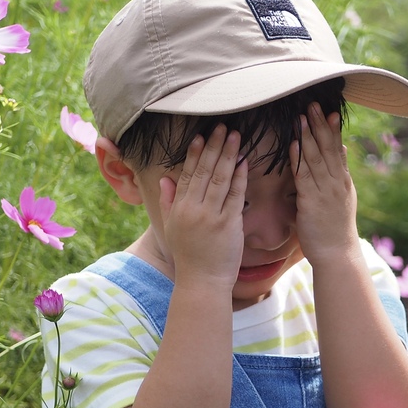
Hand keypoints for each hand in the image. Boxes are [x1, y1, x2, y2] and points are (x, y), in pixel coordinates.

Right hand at [159, 125, 247, 289]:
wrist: (202, 282)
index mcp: (179, 208)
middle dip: (214, 146)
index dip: (195, 153)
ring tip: (235, 136)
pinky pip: (235, 195)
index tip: (201, 135)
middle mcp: (193, 209)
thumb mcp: (171, 228)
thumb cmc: (189, 256)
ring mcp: (211, 216)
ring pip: (219, 178)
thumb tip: (164, 179)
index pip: (187, 174)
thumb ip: (168, 201)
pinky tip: (243, 161)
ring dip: (228, 155)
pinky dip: (239, 177)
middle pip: (204, 171)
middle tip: (222, 126)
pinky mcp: (228, 224)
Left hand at [290, 103, 358, 266]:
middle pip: (327, 148)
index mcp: (342, 181)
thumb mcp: (342, 198)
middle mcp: (336, 182)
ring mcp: (325, 191)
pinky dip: (299, 157)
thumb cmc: (335, 228)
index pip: (337, 149)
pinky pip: (304, 175)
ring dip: (308, 134)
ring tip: (302, 116)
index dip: (332, 129)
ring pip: (316, 157)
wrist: (338, 253)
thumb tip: (340, 150)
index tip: (329, 110)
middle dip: (320, 124)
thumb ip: (338, 174)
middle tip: (313, 104)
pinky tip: (295, 143)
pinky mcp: (312, 201)